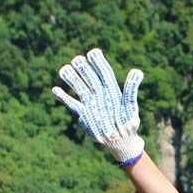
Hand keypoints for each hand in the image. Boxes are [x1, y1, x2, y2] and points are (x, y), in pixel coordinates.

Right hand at [52, 48, 145, 163]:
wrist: (121, 139)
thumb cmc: (128, 122)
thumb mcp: (131, 106)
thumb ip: (131, 89)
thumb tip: (137, 71)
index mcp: (112, 90)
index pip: (104, 73)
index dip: (98, 63)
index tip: (93, 53)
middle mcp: (100, 94)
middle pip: (90, 78)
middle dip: (83, 68)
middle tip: (76, 60)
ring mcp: (91, 103)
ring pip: (79, 88)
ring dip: (72, 79)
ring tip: (64, 69)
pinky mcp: (84, 114)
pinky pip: (72, 104)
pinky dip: (64, 97)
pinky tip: (55, 89)